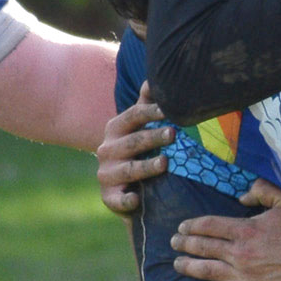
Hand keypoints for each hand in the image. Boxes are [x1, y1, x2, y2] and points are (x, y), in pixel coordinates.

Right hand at [96, 84, 172, 214]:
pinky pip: (116, 200)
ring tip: (165, 163)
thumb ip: (146, 103)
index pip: (134, 116)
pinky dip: (125, 201)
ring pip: (128, 169)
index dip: (152, 112)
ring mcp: (106, 174)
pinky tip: (136, 199)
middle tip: (173, 134)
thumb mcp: (140, 125)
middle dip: (153, 137)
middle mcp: (107, 149)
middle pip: (133, 141)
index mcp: (115, 128)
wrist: (121, 183)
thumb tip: (153, 79)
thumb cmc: (136, 147)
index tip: (170, 110)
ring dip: (146, 166)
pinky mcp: (108, 197)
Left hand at [171, 179, 280, 280]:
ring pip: (208, 272)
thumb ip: (262, 191)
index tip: (182, 227)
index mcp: (246, 230)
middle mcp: (240, 253)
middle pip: (203, 247)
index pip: (209, 226)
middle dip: (184, 244)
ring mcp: (245, 276)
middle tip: (174, 243)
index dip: (192, 225)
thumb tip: (242, 195)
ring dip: (189, 268)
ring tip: (178, 265)